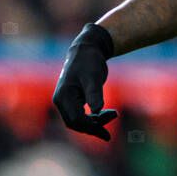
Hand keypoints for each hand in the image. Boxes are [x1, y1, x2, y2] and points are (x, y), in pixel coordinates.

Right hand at [52, 23, 117, 140]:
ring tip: (114, 114)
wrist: (87, 50)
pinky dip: (93, 119)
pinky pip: (81, 116)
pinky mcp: (73, 101)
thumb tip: (97, 111)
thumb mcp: (93, 76)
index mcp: (63, 97)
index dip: (92, 124)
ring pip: (78, 122)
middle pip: (75, 123)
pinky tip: (106, 116)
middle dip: (94, 125)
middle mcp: (61, 102)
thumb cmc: (89, 61)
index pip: (75, 119)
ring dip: (94, 123)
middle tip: (115, 115)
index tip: (111, 119)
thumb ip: (94, 93)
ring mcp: (66, 102)